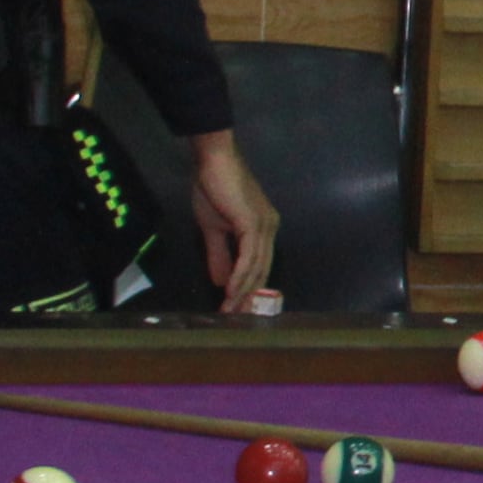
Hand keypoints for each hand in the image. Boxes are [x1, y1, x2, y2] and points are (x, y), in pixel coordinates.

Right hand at [187, 129, 281, 308]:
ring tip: (230, 312)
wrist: (213, 161)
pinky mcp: (254, 224)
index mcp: (263, 231)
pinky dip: (240, 276)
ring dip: (242, 292)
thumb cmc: (213, 188)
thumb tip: (220, 282)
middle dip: (249, 298)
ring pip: (257, 268)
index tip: (237, 310)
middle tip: (236, 320)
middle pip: (262, 271)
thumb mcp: (213, 228)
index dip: (249, 290)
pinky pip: (249, 257)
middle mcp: (269, 230)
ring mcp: (264, 227)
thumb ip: (219, 255)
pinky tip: (230, 292)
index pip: (260, 267)